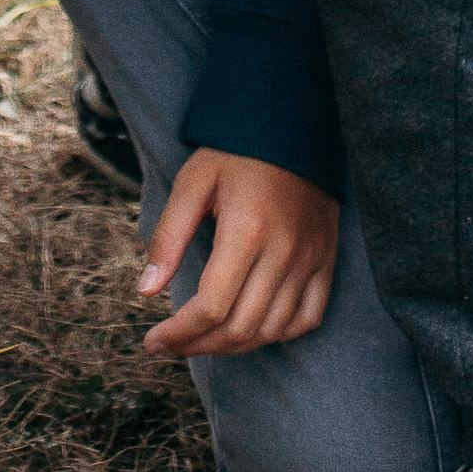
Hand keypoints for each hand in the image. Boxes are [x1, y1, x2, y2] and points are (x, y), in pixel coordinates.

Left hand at [138, 149, 339, 357]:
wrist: (292, 125)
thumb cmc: (236, 153)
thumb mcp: (192, 183)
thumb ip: (169, 236)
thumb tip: (146, 290)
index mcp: (246, 230)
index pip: (212, 307)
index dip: (179, 333)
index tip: (153, 341)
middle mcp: (283, 252)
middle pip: (241, 327)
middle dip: (200, 345)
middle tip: (173, 343)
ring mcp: (309, 259)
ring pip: (272, 330)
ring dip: (234, 346)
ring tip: (204, 339)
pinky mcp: (326, 259)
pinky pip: (307, 318)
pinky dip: (278, 334)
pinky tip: (253, 329)